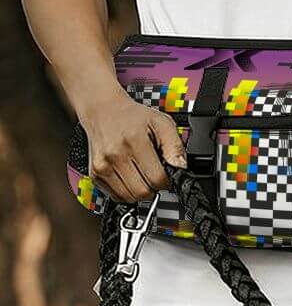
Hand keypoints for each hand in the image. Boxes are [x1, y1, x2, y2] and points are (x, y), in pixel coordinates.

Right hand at [81, 87, 186, 202]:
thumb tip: (181, 167)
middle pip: (143, 192)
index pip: (157, 179)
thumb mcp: (161, 122)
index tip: (164, 173)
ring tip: (140, 175)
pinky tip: (128, 177)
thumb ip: (175, 146)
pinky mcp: (95, 172)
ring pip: (130, 197)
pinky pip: (116, 196)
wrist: (102, 108)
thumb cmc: (132, 117)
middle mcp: (115, 154)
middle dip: (153, 188)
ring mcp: (102, 164)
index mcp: (134, 141)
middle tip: (152, 175)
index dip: (166, 181)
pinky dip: (126, 191)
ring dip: (140, 191)